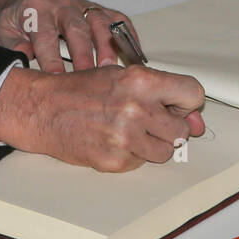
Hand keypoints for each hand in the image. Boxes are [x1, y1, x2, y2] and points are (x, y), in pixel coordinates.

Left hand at [0, 0, 140, 71]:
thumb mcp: (4, 33)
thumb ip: (11, 48)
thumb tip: (20, 64)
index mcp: (36, 11)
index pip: (45, 36)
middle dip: (84, 55)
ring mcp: (83, 5)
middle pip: (76, 28)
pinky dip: (128, 37)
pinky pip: (118, 20)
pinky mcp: (99, 9)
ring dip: (108, 47)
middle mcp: (62, 5)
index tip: (56, 80)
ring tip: (112, 71)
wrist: (26, 0)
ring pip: (100, 22)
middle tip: (90, 79)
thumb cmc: (18, 22)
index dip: (51, 58)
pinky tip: (135, 57)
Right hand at [0, 63, 206, 171]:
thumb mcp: (121, 76)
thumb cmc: (81, 89)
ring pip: (166, 151)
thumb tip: (195, 122)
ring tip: (129, 129)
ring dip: (153, 143)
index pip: (193, 93)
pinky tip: (113, 139)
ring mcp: (126, 137)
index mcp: (141, 80)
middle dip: (170, 127)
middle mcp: (136, 108)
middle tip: (148, 119)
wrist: (43, 108)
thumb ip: (160, 94)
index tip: (179, 106)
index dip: (188, 103)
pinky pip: (142, 162)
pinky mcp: (115, 160)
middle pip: (182, 129)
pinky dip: (133, 154)